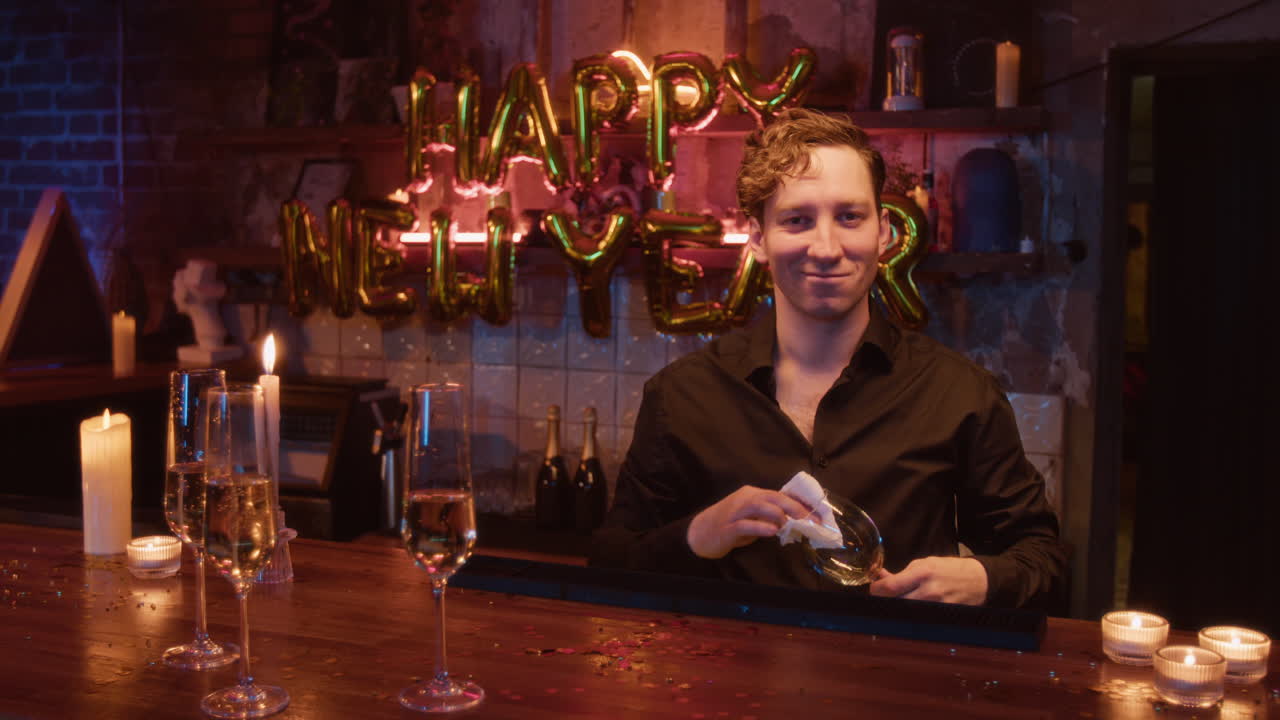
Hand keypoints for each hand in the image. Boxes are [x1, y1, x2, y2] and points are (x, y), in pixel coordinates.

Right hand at [686, 486, 811, 559]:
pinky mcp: (728, 526)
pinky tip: (772, 531)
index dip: (799, 504)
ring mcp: (735, 511)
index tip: (816, 514)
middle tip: (810, 519)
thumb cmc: (729, 526)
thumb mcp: (752, 519)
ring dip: (779, 515)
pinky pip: (746, 524)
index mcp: (753, 494)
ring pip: (760, 506)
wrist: (700, 533)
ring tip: (791, 524)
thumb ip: (769, 519)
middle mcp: (745, 498)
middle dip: (794, 507)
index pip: (780, 495)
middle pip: (773, 497)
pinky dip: (761, 526)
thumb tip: (794, 524)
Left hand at [868, 556, 988, 605]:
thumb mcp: (925, 563)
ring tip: (896, 602)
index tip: (874, 588)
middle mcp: (929, 592)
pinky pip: (918, 619)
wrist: (979, 580)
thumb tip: (880, 578)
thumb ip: (902, 573)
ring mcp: (936, 607)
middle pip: (895, 603)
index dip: (876, 589)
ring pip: (905, 613)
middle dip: (884, 601)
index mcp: (923, 573)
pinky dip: (910, 616)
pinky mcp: (942, 617)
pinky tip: (909, 610)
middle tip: (882, 597)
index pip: (891, 587)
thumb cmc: (949, 569)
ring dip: (896, 609)